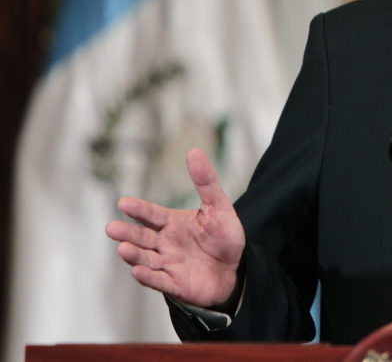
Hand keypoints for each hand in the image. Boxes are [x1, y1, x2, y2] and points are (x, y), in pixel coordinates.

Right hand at [105, 148, 245, 308]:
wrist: (235, 270)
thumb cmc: (224, 237)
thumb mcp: (219, 207)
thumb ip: (206, 182)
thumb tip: (194, 151)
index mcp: (172, 223)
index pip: (152, 215)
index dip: (139, 210)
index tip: (124, 203)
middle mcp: (165, 243)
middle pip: (142, 237)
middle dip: (127, 233)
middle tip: (111, 228)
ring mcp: (168, 264)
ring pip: (145, 258)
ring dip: (133, 254)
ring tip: (123, 248)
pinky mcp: (174, 284)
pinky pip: (158, 280)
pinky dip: (147, 276)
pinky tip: (137, 271)